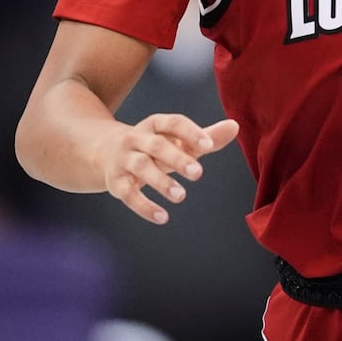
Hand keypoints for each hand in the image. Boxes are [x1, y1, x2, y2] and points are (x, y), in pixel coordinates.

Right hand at [93, 113, 240, 223]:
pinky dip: (144, 206)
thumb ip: (206, 136)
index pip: (173, 123)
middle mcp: (137, 139)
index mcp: (155, 124)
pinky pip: (127, 194)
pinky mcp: (116, 182)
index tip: (209, 145)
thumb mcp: (178, 140)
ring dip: (160, 182)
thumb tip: (234, 127)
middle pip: (157, 146)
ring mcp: (124, 159)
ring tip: (181, 196)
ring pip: (141, 167)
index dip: (191, 132)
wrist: (106, 152)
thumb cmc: (155, 147)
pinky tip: (162, 217)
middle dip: (177, 158)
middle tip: (198, 173)